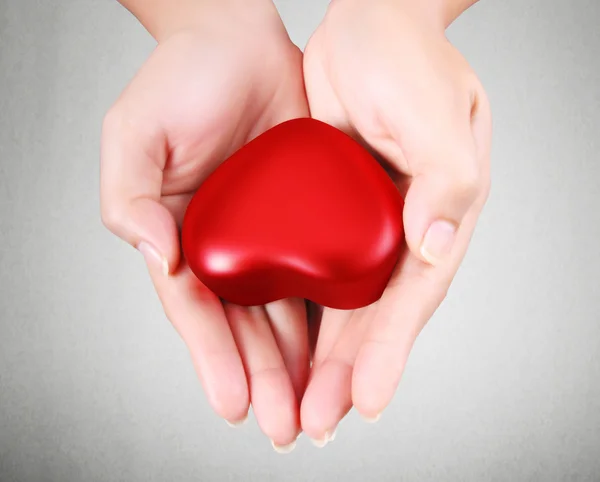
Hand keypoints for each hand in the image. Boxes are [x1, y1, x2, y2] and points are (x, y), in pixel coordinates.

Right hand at [100, 2, 308, 449]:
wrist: (238, 42)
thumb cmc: (181, 81)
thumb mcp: (135, 136)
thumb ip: (131, 199)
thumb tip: (157, 256)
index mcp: (182, 235)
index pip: (196, 310)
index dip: (212, 358)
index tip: (232, 403)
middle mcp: (227, 244)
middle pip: (244, 324)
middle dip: (262, 377)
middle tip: (284, 425)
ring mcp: (270, 234)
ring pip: (285, 310)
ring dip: (297, 362)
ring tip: (312, 407)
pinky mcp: (308, 214)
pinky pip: (319, 270)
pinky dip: (328, 311)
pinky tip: (339, 347)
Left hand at [301, 0, 491, 442]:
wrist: (364, 23)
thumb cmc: (404, 58)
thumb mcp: (435, 112)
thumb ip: (448, 181)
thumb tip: (438, 249)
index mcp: (437, 214)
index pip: (413, 297)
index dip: (390, 350)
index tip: (365, 399)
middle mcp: (402, 227)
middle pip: (373, 314)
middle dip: (347, 370)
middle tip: (316, 420)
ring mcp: (361, 222)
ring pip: (341, 303)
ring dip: (321, 355)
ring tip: (297, 403)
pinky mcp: (325, 209)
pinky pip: (313, 270)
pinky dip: (300, 309)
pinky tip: (282, 342)